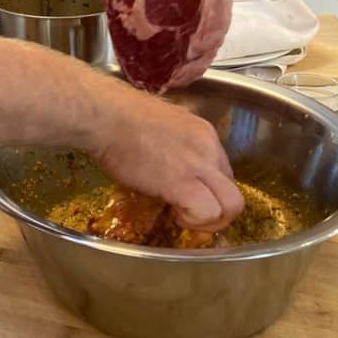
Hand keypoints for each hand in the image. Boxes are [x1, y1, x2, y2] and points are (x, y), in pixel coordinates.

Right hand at [89, 80, 243, 231]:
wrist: (105, 116)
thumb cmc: (119, 116)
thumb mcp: (161, 125)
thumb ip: (175, 143)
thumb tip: (168, 162)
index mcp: (202, 132)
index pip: (223, 170)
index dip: (209, 189)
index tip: (188, 194)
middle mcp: (208, 147)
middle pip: (233, 190)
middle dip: (218, 209)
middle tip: (192, 214)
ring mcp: (198, 165)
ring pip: (232, 205)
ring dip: (211, 220)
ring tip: (186, 218)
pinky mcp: (182, 183)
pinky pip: (208, 212)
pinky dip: (195, 221)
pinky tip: (175, 215)